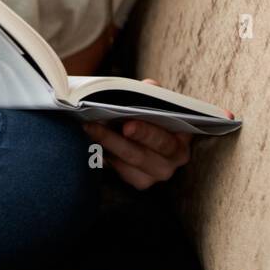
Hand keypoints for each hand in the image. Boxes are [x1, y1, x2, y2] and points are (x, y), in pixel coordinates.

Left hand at [80, 78, 194, 191]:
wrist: (154, 132)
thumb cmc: (157, 115)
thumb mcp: (160, 102)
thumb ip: (155, 94)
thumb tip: (147, 87)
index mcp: (181, 143)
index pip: (164, 141)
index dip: (145, 133)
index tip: (126, 125)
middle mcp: (170, 164)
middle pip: (140, 155)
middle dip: (115, 140)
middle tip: (94, 126)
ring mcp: (154, 176)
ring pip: (125, 163)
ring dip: (104, 145)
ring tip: (88, 128)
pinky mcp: (139, 182)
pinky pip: (119, 171)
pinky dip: (105, 155)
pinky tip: (93, 141)